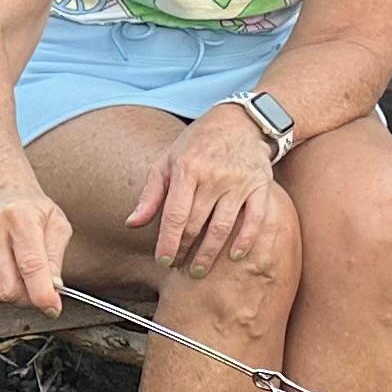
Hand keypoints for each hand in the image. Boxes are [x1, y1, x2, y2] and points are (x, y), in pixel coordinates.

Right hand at [0, 177, 70, 315]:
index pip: (31, 266)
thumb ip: (57, 258)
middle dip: (26, 297)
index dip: (43, 295)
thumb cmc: (27, 208)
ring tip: (15, 270)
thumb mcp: (56, 224)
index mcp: (19, 217)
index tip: (52, 306)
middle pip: (7, 289)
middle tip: (34, 286)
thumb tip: (53, 288)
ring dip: (9, 291)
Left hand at [132, 103, 280, 269]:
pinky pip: (255, 218)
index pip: (175, 215)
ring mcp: (239, 182)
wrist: (241, 121)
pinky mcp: (260, 185)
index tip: (164, 260)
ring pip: (223, 227)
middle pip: (196, 224)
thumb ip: (150, 194)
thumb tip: (131, 224)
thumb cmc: (198, 144)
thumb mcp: (168, 161)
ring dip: (210, 253)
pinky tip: (234, 255)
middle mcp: (214, 176)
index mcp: (188, 169)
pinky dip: (246, 240)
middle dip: (185, 250)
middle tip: (178, 267)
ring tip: (199, 270)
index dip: (168, 241)